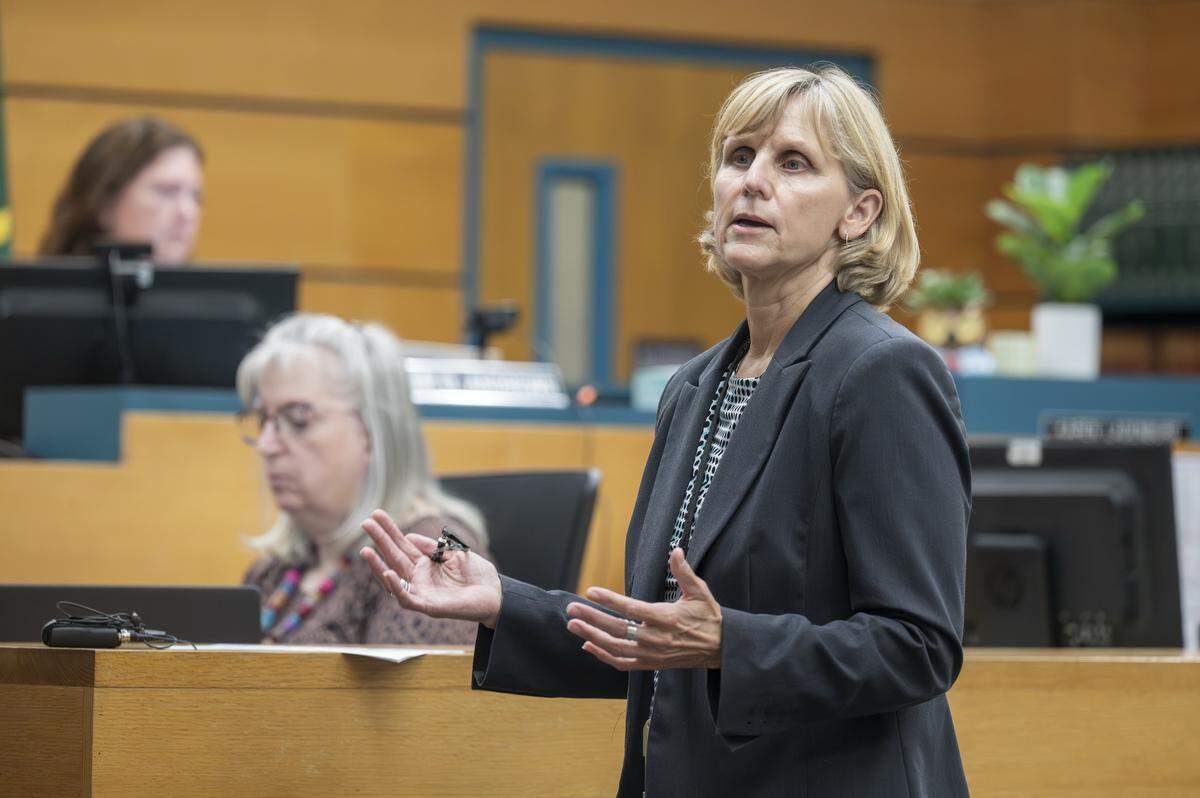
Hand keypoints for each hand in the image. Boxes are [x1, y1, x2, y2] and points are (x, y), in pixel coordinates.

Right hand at [360, 509, 502, 627]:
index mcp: (424, 565)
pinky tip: (387, 572)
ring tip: (365, 550)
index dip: (390, 530)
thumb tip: (409, 536)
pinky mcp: (428, 606)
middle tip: (365, 523)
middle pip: (394, 557)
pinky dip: (396, 587)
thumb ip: (432, 547)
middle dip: (380, 540)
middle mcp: (419, 578)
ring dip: (378, 566)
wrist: (496, 594)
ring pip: (394, 579)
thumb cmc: (477, 575)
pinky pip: (407, 598)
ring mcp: (422, 592)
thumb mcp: (454, 553)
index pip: (403, 544)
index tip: (377, 514)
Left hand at [565, 548, 722, 670]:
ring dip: (592, 636)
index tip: (591, 591)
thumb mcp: (700, 592)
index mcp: (667, 619)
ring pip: (615, 648)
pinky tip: (588, 645)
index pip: (633, 610)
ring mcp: (652, 654)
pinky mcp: (650, 664)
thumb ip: (684, 572)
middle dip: (592, 618)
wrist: (720, 649)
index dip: (610, 601)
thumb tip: (675, 550)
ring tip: (573, 625)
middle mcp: (656, 639)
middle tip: (572, 608)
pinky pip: (622, 663)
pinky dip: (603, 656)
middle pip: (618, 629)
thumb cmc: (708, 618)